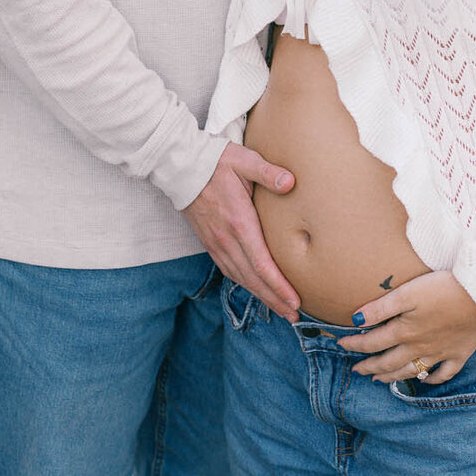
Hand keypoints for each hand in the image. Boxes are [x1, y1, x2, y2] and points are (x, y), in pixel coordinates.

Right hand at [183, 144, 300, 321]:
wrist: (180, 166)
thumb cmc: (215, 161)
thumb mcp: (244, 160)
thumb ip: (267, 172)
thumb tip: (290, 182)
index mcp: (238, 222)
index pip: (261, 263)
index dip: (278, 285)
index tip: (295, 300)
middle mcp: (226, 239)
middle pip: (253, 278)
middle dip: (274, 299)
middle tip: (294, 315)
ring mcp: (216, 243)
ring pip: (240, 278)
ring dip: (261, 296)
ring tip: (280, 309)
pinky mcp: (210, 242)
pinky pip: (229, 270)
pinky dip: (244, 284)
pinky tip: (255, 289)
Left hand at [339, 270, 475, 383]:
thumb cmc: (442, 288)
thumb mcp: (407, 294)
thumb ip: (380, 308)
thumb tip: (355, 320)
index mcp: (405, 331)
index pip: (373, 342)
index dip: (354, 344)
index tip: (340, 344)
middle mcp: (420, 347)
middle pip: (389, 362)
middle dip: (370, 367)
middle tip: (357, 371)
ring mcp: (441, 353)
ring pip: (412, 371)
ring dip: (393, 376)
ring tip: (380, 380)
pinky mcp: (460, 354)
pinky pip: (444, 374)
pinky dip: (431, 379)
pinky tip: (424, 379)